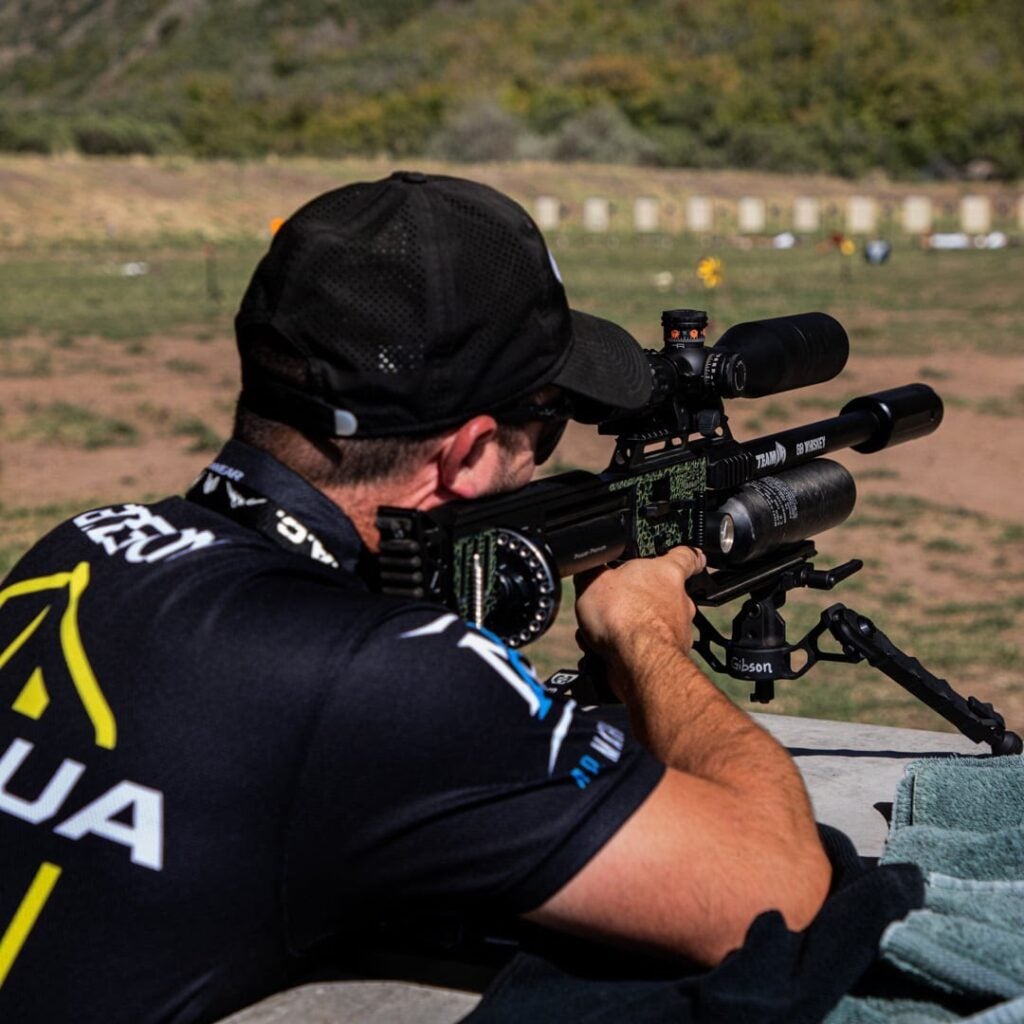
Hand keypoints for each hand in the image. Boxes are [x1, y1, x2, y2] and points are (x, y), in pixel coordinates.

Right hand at [574, 546, 706, 662]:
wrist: (636, 661)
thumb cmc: (623, 614)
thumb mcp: (593, 579)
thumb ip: (594, 571)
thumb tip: (588, 569)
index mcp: (666, 573)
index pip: (687, 557)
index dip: (687, 556)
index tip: (692, 557)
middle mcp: (679, 601)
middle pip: (663, 595)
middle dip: (638, 601)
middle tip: (613, 604)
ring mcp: (677, 632)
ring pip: (650, 625)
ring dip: (627, 628)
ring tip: (600, 633)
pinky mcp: (667, 657)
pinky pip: (644, 650)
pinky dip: (626, 651)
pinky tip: (604, 652)